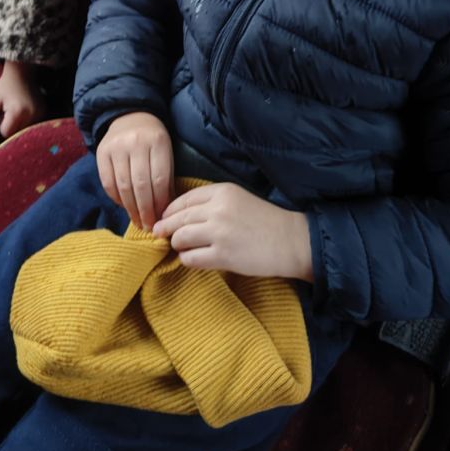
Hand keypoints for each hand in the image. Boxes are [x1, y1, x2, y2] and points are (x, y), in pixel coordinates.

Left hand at [0, 59, 42, 135]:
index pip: (6, 132)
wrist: (23, 71)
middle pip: (16, 133)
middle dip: (10, 125)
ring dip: (18, 123)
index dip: (1, 124)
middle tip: (8, 109)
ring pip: (24, 129)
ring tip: (16, 108)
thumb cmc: (6, 84)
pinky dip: (26, 120)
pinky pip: (32, 124)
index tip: (1, 112)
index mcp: (17, 112)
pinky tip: (23, 108)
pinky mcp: (44, 111)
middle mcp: (31, 114)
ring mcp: (39, 113)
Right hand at [96, 111, 173, 229]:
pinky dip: (117, 199)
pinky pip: (108, 182)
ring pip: (123, 186)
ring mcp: (116, 146)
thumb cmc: (153, 139)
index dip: (160, 203)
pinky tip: (125, 206)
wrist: (130, 115)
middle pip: (140, 185)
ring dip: (131, 209)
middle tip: (149, 227)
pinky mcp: (101, 151)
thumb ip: (166, 179)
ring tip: (138, 222)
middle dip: (145, 210)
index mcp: (158, 141)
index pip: (159, 179)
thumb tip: (165, 211)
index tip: (162, 220)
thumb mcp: (166, 152)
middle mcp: (136, 142)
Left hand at [153, 183, 313, 279]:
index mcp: (222, 191)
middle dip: (166, 227)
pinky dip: (187, 259)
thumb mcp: (238, 199)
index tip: (164, 217)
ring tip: (179, 247)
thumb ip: (212, 202)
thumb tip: (181, 215)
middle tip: (159, 234)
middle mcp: (217, 209)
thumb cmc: (265, 220)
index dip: (170, 210)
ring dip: (176, 244)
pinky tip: (192, 259)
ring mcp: (219, 233)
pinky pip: (191, 258)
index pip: (184, 199)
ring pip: (180, 237)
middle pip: (178, 218)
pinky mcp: (222, 255)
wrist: (290, 241)